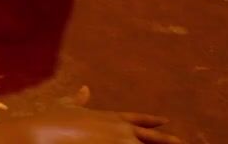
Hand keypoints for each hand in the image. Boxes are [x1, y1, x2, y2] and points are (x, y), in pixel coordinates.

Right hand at [0, 87, 181, 143]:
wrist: (45, 133)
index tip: (165, 120)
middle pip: (149, 137)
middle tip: (182, 142)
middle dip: (166, 140)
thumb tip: (85, 89)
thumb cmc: (53, 121)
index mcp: (109, 117)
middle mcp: (118, 130)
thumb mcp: (67, 106)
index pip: (136, 119)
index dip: (151, 120)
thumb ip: (79, 99)